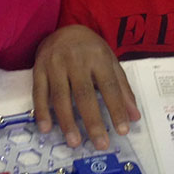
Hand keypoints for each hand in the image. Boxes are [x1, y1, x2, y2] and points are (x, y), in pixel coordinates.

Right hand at [32, 25, 140, 149]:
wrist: (63, 29)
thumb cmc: (91, 50)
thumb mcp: (111, 62)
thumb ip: (123, 89)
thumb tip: (134, 117)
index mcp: (98, 58)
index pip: (109, 87)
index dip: (116, 109)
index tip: (123, 130)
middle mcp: (76, 60)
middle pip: (84, 94)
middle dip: (92, 121)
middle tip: (100, 144)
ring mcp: (55, 65)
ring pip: (60, 96)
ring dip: (67, 121)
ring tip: (74, 142)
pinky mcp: (38, 70)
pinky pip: (39, 93)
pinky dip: (42, 111)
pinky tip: (46, 129)